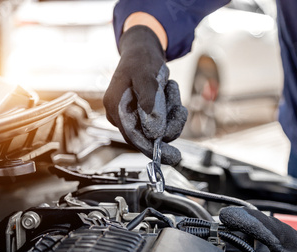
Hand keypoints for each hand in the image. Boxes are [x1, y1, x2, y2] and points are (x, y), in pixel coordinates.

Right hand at [103, 26, 187, 165]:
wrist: (143, 48)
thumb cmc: (141, 59)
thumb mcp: (145, 76)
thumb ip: (149, 102)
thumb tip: (153, 130)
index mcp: (116, 108)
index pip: (134, 137)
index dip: (153, 149)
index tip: (172, 157)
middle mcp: (123, 115)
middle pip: (149, 136)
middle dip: (168, 125)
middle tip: (180, 110)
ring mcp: (134, 115)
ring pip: (160, 128)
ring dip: (171, 111)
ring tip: (170, 87)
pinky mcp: (144, 113)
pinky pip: (163, 119)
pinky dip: (171, 107)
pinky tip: (169, 89)